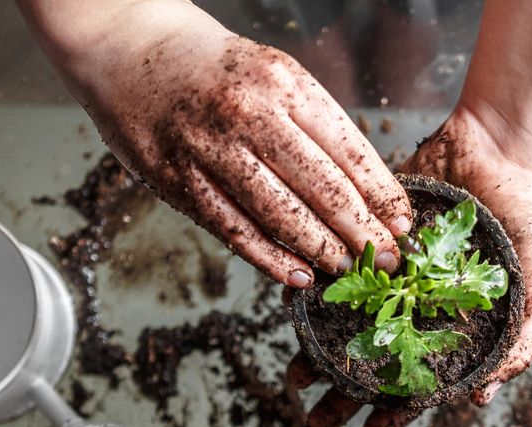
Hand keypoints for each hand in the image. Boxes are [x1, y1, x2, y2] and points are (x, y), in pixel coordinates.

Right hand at [23, 0, 410, 285]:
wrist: (127, 45)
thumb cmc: (210, 65)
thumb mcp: (272, 72)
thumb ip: (311, 124)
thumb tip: (362, 187)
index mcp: (285, 83)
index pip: (349, 150)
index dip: (381, 194)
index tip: (404, 223)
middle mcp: (250, 115)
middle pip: (323, 188)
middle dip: (363, 232)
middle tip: (388, 260)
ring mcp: (211, 150)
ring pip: (281, 215)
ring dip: (322, 251)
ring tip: (349, 270)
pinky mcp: (179, 181)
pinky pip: (235, 230)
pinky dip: (271, 259)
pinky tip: (298, 275)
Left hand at [284, 106, 531, 426]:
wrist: (508, 150)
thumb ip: (519, 346)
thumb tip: (481, 398)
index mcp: (453, 327)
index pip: (419, 381)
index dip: (395, 411)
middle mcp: (415, 306)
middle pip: (374, 360)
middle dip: (343, 391)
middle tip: (315, 416)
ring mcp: (390, 273)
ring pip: (346, 320)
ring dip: (317, 349)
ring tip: (293, 374)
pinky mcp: (371, 236)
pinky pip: (336, 266)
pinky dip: (312, 288)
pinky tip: (292, 308)